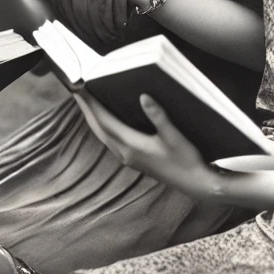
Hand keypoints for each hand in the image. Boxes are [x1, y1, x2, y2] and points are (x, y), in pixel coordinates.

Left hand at [73, 91, 221, 201]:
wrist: (197, 185)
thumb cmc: (188, 160)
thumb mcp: (175, 136)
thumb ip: (158, 117)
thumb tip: (143, 97)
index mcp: (132, 146)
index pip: (104, 121)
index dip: (91, 104)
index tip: (81, 88)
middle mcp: (125, 153)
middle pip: (98, 128)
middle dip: (86, 109)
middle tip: (76, 89)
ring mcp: (128, 158)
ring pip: (102, 134)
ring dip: (92, 118)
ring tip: (86, 101)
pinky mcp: (133, 160)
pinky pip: (109, 139)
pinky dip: (102, 126)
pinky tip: (104, 119)